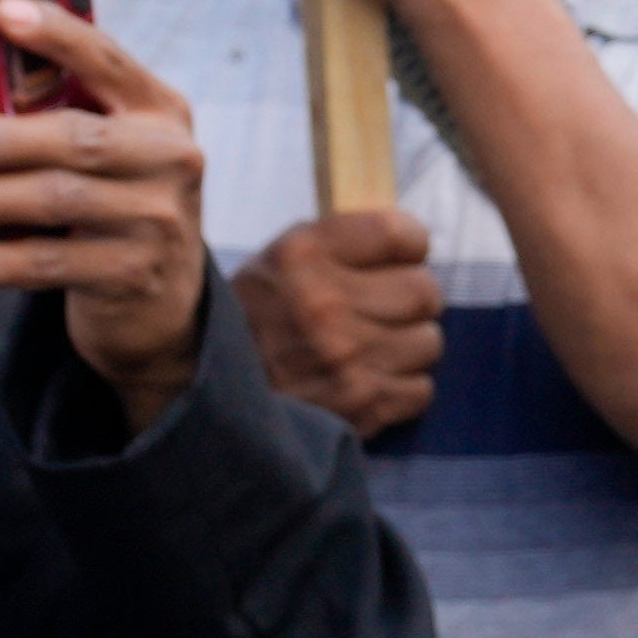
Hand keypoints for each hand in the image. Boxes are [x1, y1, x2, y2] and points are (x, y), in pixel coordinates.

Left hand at [0, 0, 218, 418]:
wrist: (160, 302)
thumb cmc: (108, 203)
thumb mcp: (105, 152)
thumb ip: (55, 119)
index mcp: (158, 110)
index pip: (106, 59)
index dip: (56, 34)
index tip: (1, 12)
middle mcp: (168, 158)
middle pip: (73, 139)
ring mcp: (156, 220)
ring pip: (54, 201)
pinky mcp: (132, 275)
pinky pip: (46, 264)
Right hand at [239, 201, 442, 434]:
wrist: (209, 394)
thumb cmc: (255, 322)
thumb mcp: (278, 263)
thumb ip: (338, 243)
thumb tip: (406, 236)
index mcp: (302, 255)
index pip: (400, 232)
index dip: (410, 245)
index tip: (401, 257)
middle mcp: (325, 304)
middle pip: (424, 290)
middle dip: (411, 300)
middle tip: (386, 309)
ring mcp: (344, 358)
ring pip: (429, 342)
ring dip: (407, 348)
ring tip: (372, 349)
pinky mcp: (359, 404)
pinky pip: (421, 389)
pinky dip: (402, 389)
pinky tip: (368, 382)